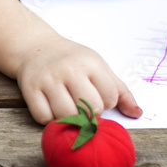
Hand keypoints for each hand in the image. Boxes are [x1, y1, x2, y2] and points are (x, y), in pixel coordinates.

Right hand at [13, 32, 141, 124]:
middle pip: (90, 109)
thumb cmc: (71, 60)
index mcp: (89, 63)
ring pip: (66, 115)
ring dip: (70, 118)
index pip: (109, 98)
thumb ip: (119, 91)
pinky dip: (49, 119)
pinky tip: (52, 108)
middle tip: (83, 106)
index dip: (106, 102)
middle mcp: (68, 69)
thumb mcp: (98, 67)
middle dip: (90, 113)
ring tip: (69, 108)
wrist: (35, 47)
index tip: (96, 95)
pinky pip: (43, 117)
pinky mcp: (29, 89)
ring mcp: (47, 80)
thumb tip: (137, 114)